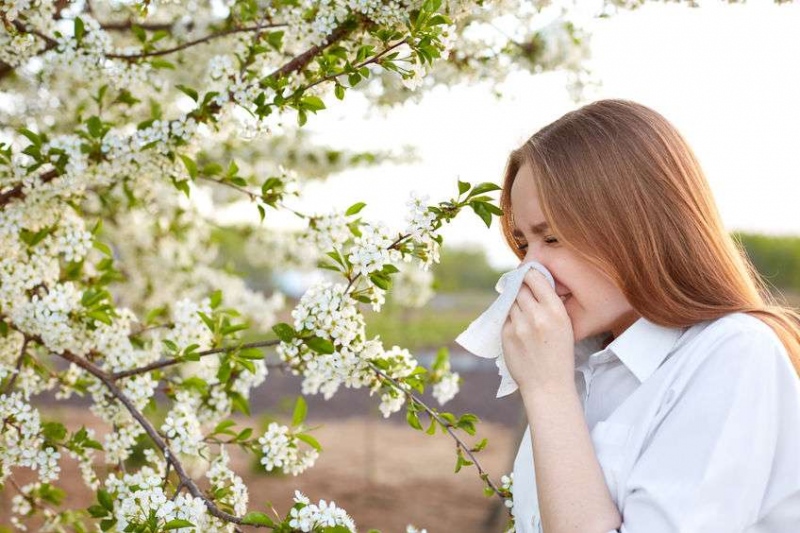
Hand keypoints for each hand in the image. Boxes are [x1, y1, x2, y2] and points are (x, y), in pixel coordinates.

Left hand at [501, 269, 575, 396]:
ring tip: (523, 314)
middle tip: (523, 291)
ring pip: (510, 301)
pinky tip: (519, 328)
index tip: (528, 274)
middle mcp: (536, 315)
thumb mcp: (565, 326)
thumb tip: (533, 283)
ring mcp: (519, 325)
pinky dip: (510, 318)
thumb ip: (550, 304)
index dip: (529, 274)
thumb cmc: (559, 355)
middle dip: (521, 287)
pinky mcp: (506, 335)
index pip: (535, 278)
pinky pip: (505, 317)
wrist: (547, 385)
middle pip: (520, 287)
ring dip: (514, 303)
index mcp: (555, 311)